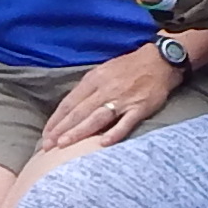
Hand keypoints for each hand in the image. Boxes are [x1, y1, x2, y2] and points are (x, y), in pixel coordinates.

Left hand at [38, 44, 178, 155]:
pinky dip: (114, 133)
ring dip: (79, 132)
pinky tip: (103, 143)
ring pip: (96, 118)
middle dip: (61, 130)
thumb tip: (71, 109)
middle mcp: (106, 89)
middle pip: (79, 112)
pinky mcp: (140, 107)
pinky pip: (126, 123)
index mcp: (95, 79)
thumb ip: (89, 89)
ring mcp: (123, 99)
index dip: (56, 120)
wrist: (160, 61)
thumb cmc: (130, 67)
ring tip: (64, 145)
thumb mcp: (104, 71)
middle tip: (47, 146)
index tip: (46, 134)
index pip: (70, 102)